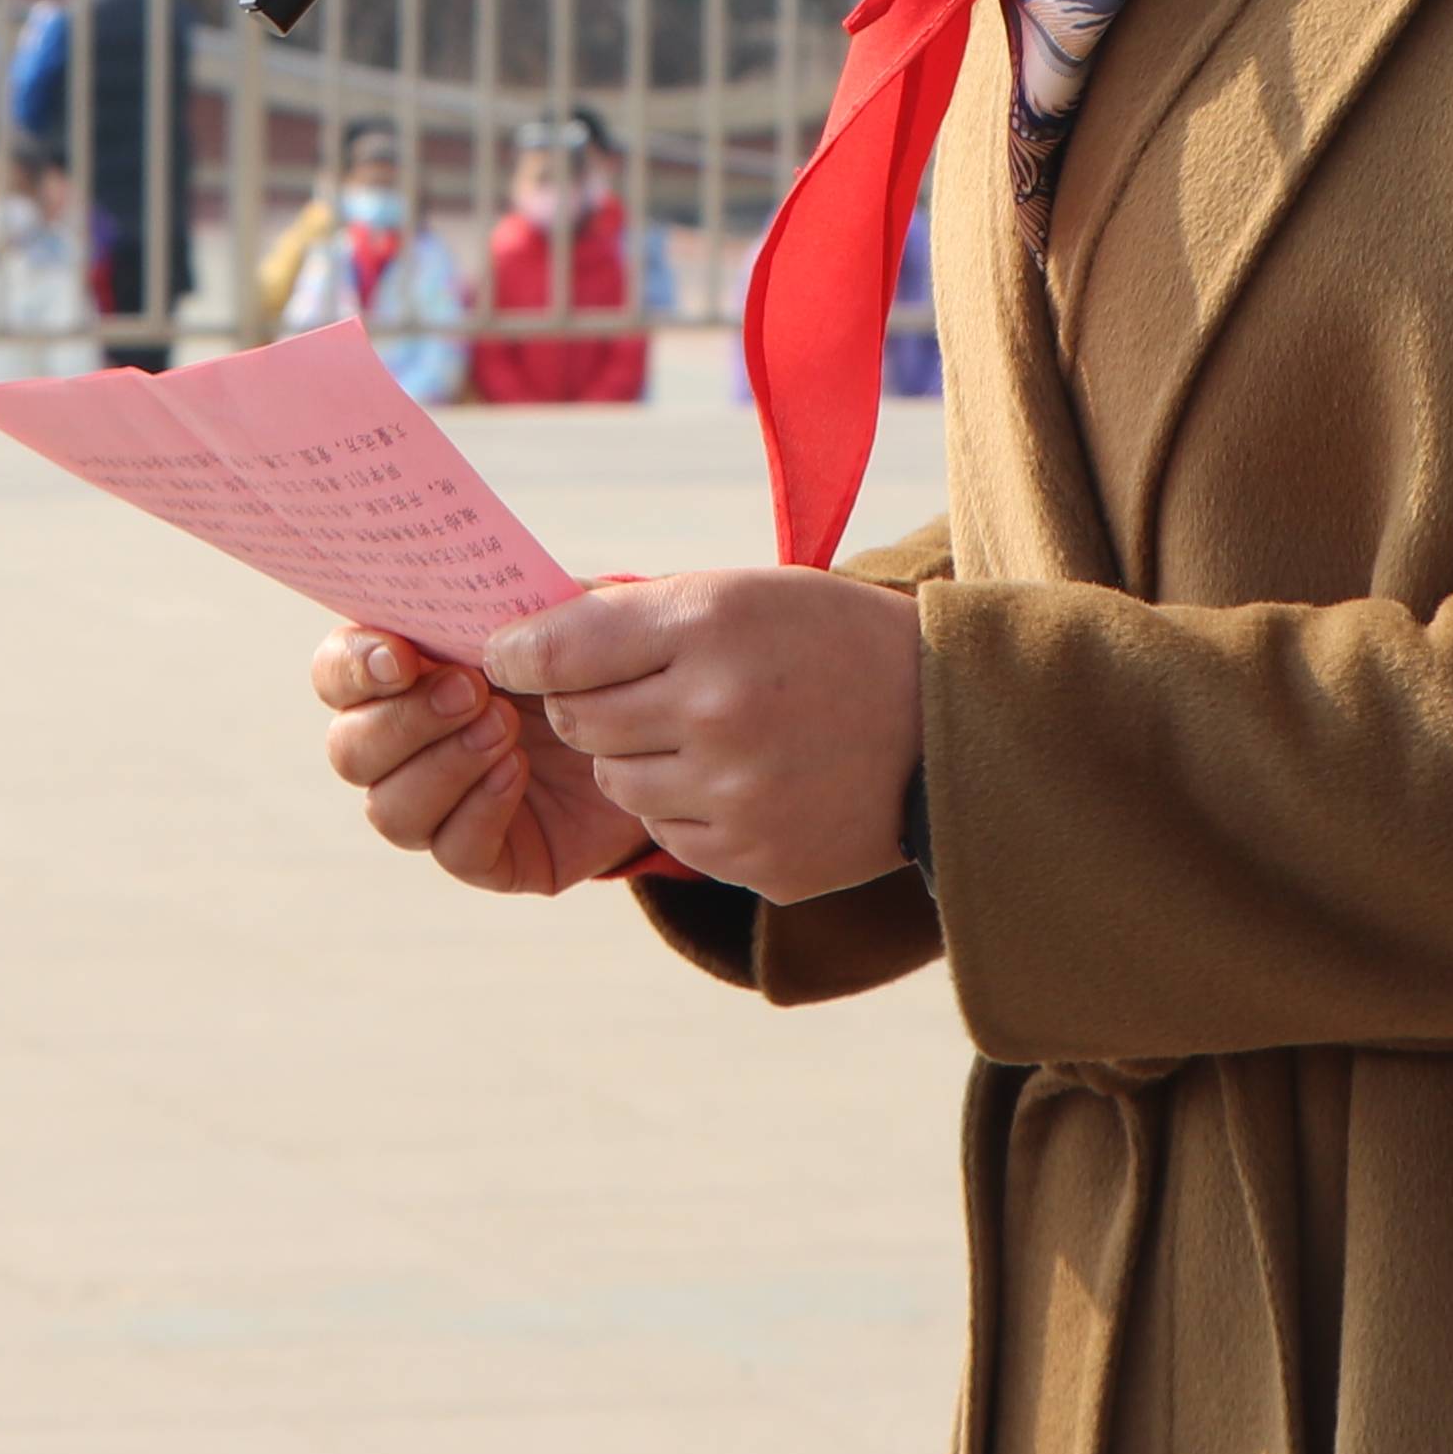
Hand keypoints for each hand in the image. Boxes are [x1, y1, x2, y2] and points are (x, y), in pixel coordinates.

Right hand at [310, 627, 642, 897]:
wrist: (659, 729)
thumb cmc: (591, 656)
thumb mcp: (555, 612)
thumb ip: (504, 600)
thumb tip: (461, 594)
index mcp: (404, 675)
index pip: (337, 674)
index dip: (353, 668)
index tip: (401, 658)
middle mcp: (404, 747)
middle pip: (350, 750)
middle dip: (405, 721)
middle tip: (471, 691)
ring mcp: (439, 807)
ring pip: (390, 809)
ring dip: (442, 767)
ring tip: (505, 730)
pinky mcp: (485, 856)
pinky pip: (454, 851)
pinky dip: (479, 810)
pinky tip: (517, 774)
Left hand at [485, 567, 926, 902]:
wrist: (947, 722)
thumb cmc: (829, 639)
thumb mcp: (740, 592)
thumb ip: (632, 612)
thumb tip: (518, 639)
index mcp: (711, 627)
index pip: (561, 651)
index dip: (520, 655)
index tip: (505, 657)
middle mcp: (718, 715)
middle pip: (580, 723)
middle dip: (589, 705)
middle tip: (636, 689)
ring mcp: (738, 798)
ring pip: (618, 785)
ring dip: (638, 758)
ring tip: (704, 731)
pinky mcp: (756, 860)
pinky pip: (669, 834)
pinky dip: (686, 807)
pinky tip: (742, 777)